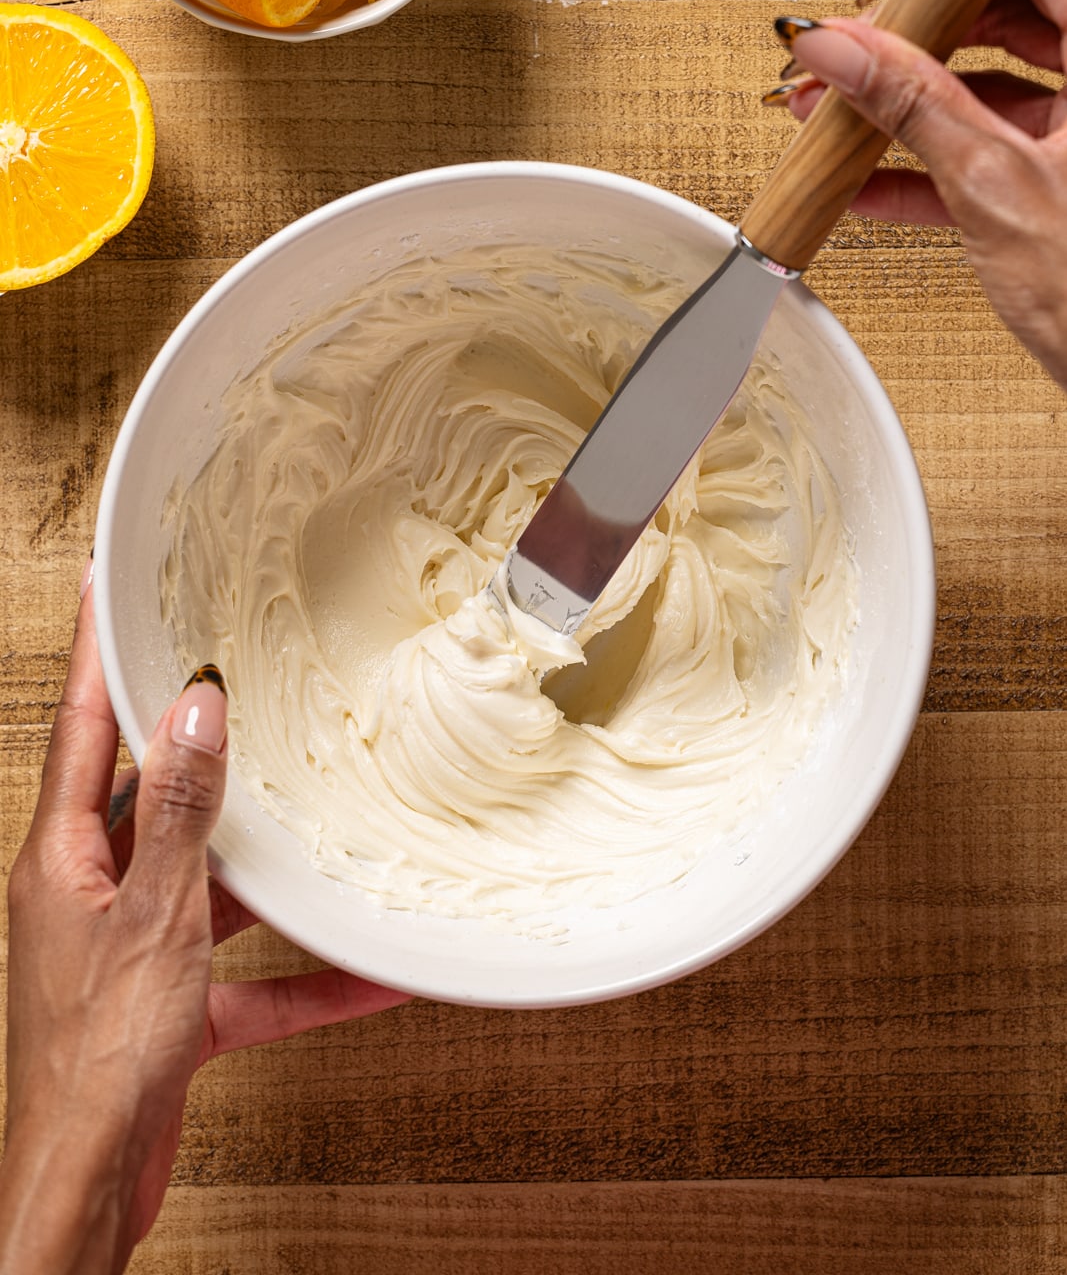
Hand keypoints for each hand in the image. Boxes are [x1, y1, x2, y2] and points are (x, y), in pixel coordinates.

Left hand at [0, 573, 407, 1274]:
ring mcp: (128, 947)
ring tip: (320, 829)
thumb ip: (179, 815)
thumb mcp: (154, 918)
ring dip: (264, 870)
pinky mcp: (166, 1003)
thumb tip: (194, 714)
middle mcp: (88, 890)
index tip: (106, 586)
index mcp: (62, 856)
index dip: (94, 651)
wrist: (86, 1188)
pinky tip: (364, 976)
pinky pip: (245, 972)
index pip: (78, 724)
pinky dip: (301, 976)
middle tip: (241, 688)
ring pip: (204, 879)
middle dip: (200, 749)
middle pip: (147, 795)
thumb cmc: (96, 1062)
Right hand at [767, 0, 1066, 391]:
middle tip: (846, 51)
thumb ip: (911, 106)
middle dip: (915, 35)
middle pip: (1008, 15)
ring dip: (908, 103)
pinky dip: (931, 163)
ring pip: (993, 86)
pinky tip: (865, 179)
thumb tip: (838, 47)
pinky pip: (994, 149)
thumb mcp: (995, 188)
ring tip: (831, 115)